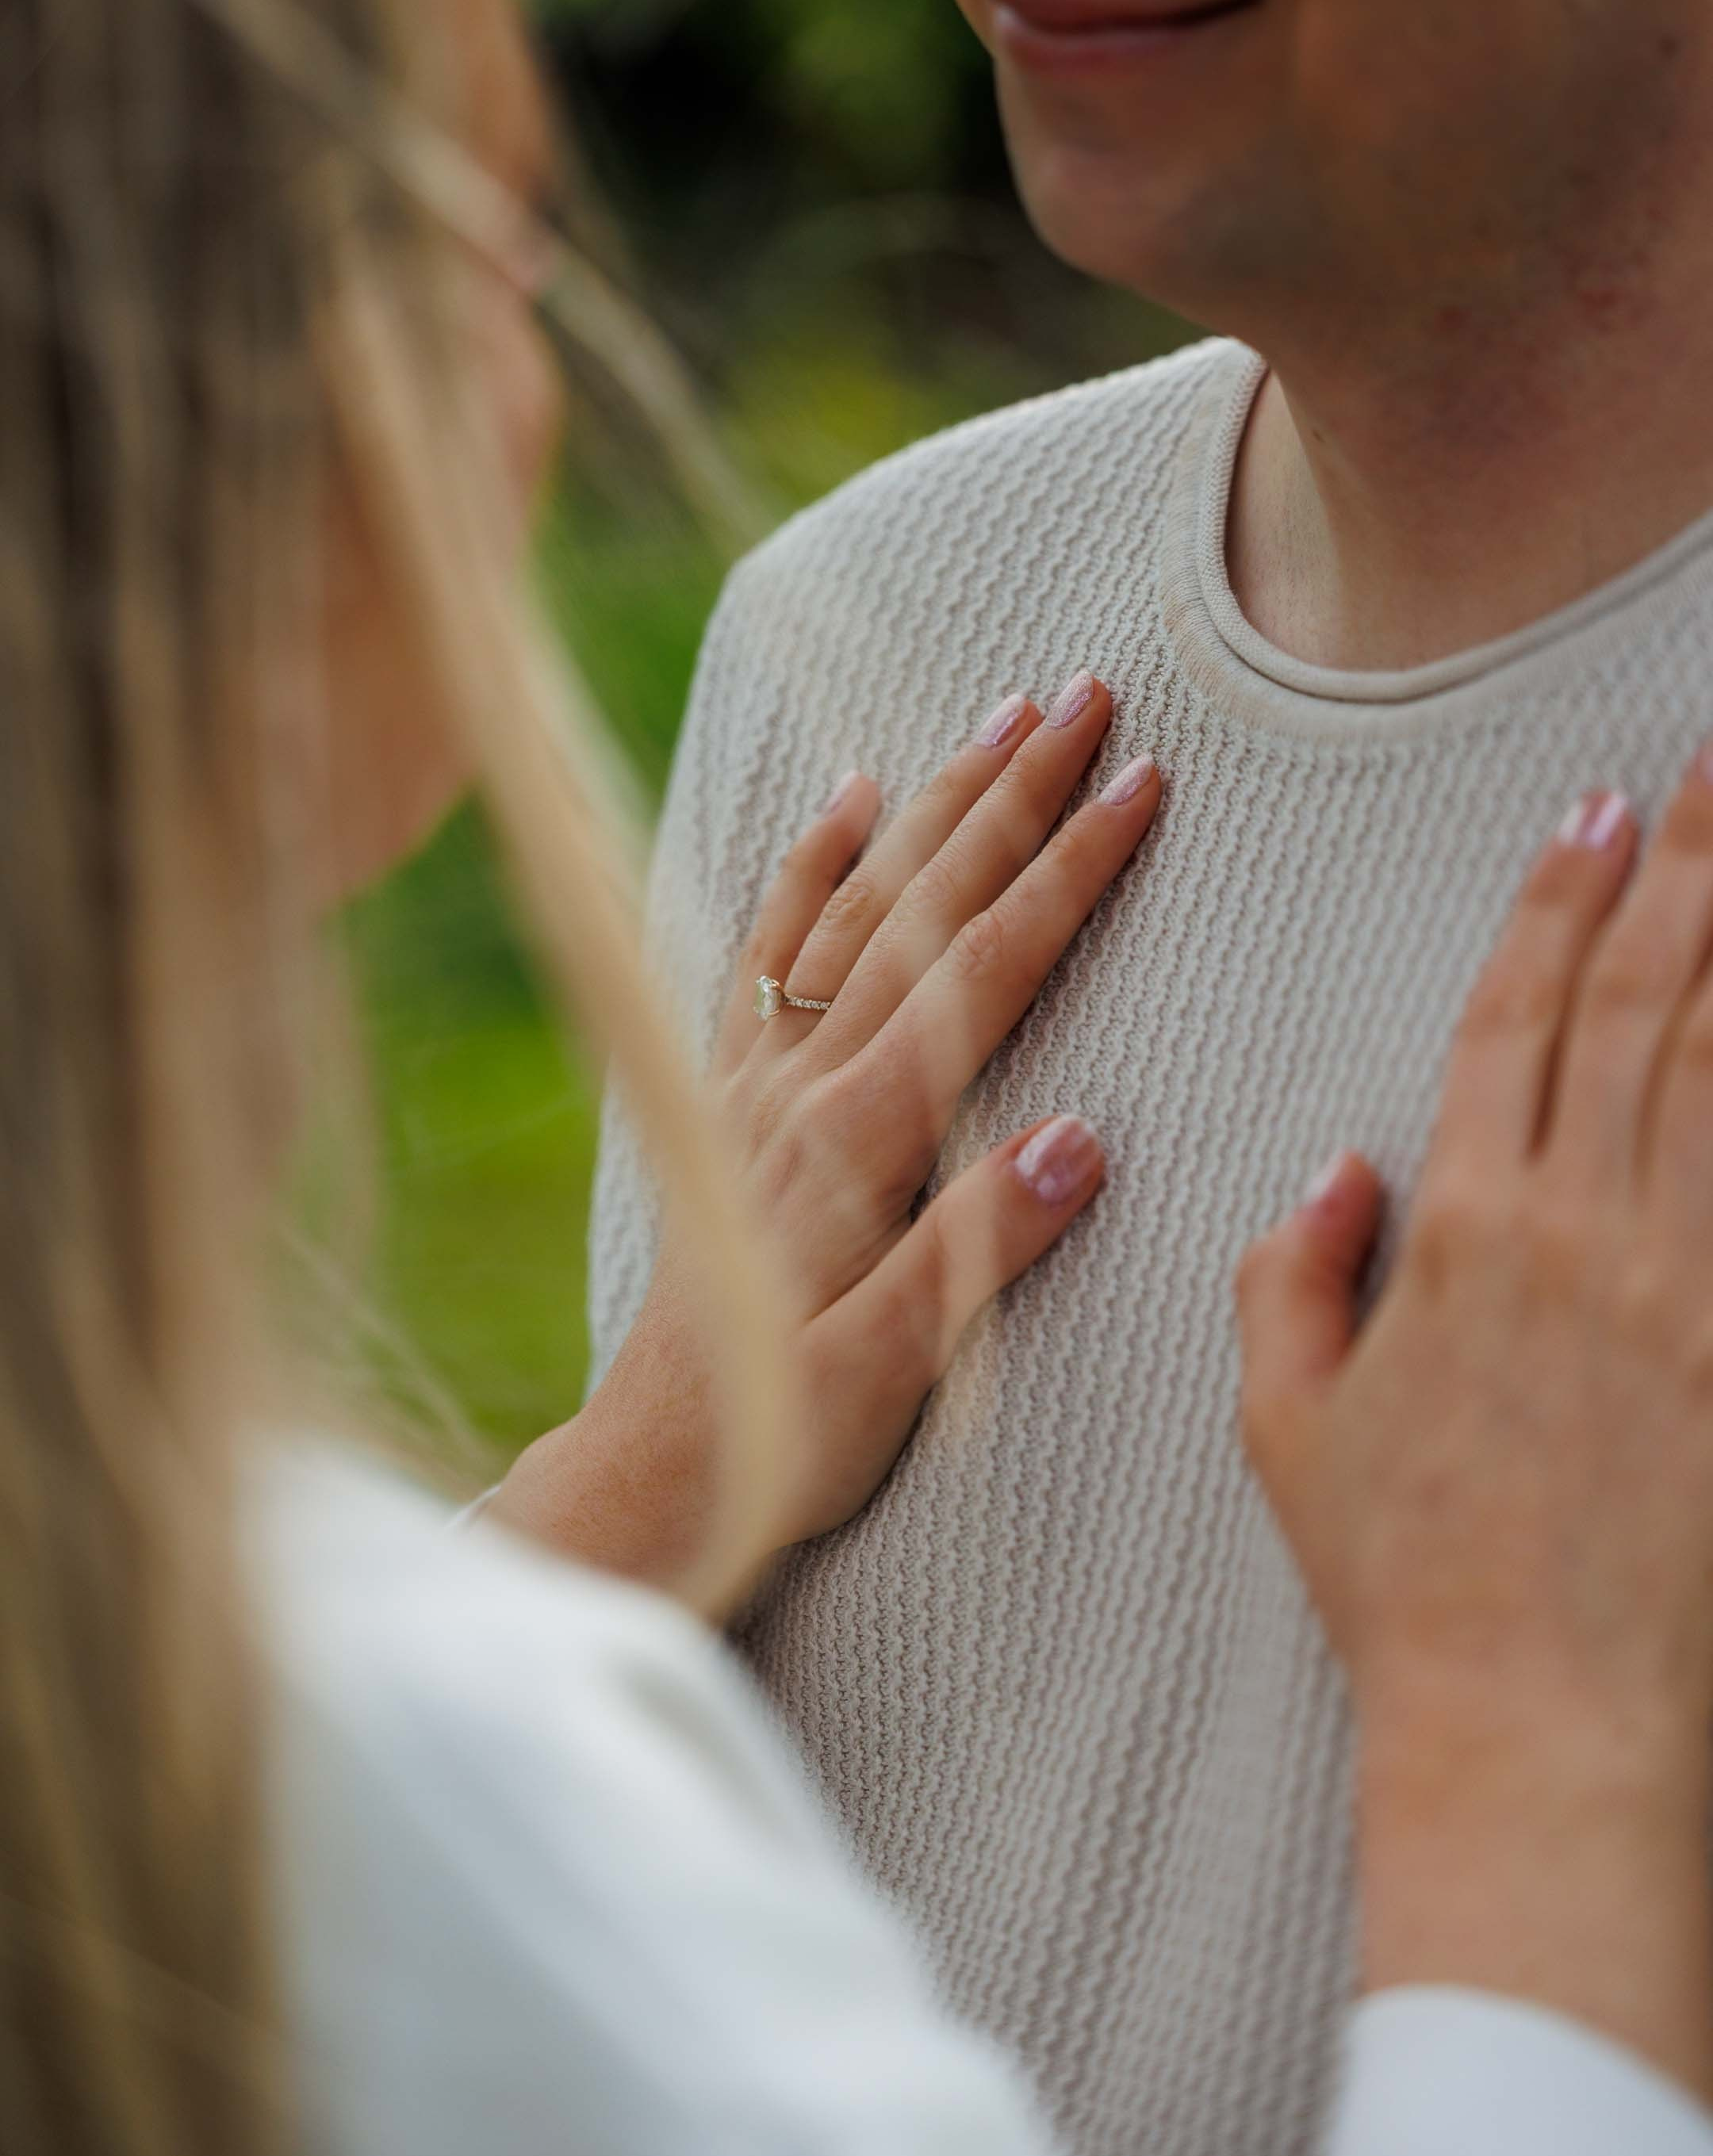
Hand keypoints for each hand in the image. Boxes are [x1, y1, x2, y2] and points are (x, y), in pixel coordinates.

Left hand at [495, 673, 1161, 1602]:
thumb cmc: (784, 1430)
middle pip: (926, 904)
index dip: (1070, 871)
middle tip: (1086, 693)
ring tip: (998, 715)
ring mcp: (757, 1076)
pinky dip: (806, 862)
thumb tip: (1083, 1139)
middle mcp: (803, 1081)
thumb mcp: (895, 1371)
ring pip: (855, 903)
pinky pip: (763, 946)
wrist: (651, 1462)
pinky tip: (845, 797)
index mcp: (860, 1137)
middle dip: (1012, 792)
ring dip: (932, 804)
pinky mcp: (724, 1091)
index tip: (1140, 781)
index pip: (987, 970)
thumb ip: (980, 1253)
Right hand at [1238, 756, 1712, 2097]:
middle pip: (1637, 1010)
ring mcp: (1686, 1291)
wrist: (1539, 1725)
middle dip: (1682, 873)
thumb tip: (1338, 1170)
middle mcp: (1583, 1234)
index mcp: (1463, 1236)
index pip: (1513, 1023)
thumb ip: (1289, 1279)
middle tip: (1712, 768)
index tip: (1593, 817)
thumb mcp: (1286, 1428)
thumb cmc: (1405, 1582)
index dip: (1555, 909)